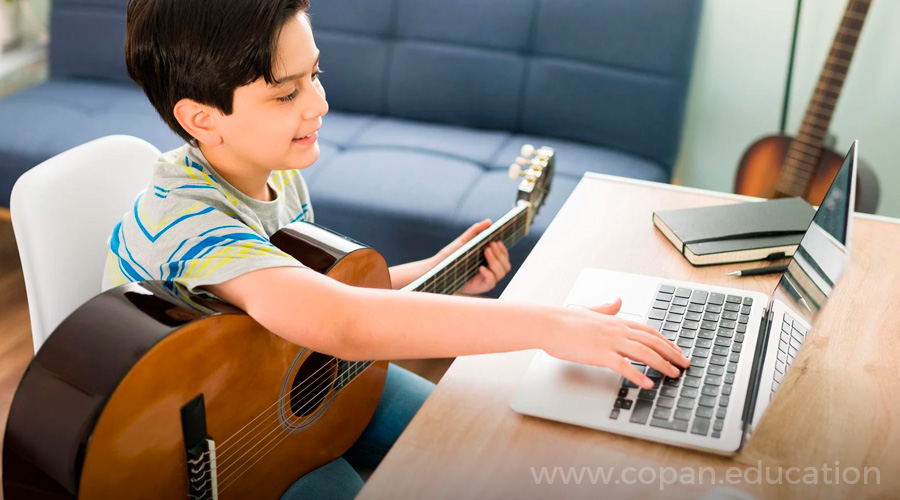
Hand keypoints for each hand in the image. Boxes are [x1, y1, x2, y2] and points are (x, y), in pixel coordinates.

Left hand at [434, 219, 511, 295]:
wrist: (438, 269)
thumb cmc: (451, 256)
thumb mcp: (463, 242)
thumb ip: (475, 231)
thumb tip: (489, 221)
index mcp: (489, 261)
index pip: (504, 257)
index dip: (503, 250)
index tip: (497, 241)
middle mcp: (490, 271)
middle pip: (506, 265)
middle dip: (500, 254)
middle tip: (491, 244)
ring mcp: (485, 280)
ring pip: (501, 273)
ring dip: (496, 262)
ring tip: (486, 251)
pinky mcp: (479, 287)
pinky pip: (491, 282)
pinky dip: (489, 274)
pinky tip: (481, 267)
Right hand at [547, 298, 690, 388]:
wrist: (549, 324)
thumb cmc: (566, 320)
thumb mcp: (590, 312)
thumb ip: (606, 308)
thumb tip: (618, 301)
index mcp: (616, 321)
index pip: (648, 331)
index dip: (666, 341)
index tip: (677, 351)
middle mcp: (617, 330)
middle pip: (652, 341)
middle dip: (671, 354)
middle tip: (684, 365)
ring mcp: (610, 342)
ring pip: (644, 353)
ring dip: (662, 365)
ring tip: (673, 375)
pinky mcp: (600, 354)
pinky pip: (624, 366)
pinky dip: (639, 376)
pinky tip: (647, 384)